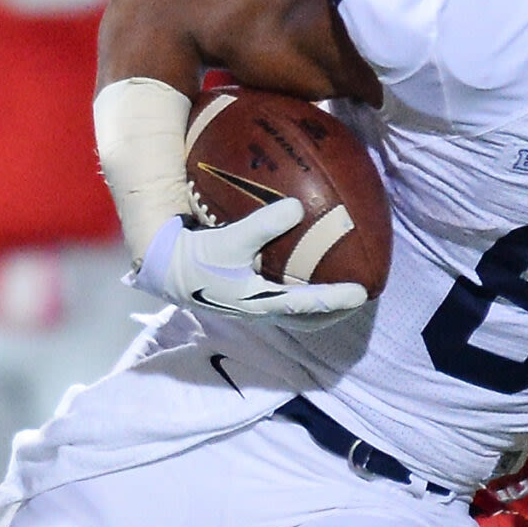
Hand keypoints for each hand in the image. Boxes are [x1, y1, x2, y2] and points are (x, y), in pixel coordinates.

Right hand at [131, 207, 366, 325]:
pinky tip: (307, 271)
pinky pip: (283, 299)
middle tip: (361, 297)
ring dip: (322, 306)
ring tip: (342, 291)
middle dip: (337, 311)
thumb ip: (263, 225)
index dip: (336, 300)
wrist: (165, 270)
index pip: (307, 306)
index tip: (362, 293)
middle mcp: (260, 311)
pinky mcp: (246, 299)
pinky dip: (302, 292)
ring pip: (298, 314)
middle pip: (309, 319)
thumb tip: (298, 207)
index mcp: (259, 302)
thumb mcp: (230, 239)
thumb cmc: (197, 256)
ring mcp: (254, 308)